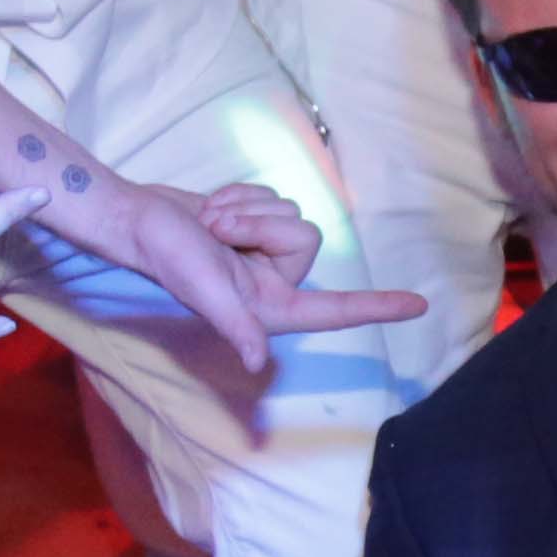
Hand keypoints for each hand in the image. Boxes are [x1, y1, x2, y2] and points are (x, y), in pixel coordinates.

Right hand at [97, 176, 425, 372]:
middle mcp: (272, 281)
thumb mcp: (203, 290)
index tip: (419, 305)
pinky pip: (272, 196)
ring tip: (213, 222)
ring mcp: (262, 251)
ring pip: (291, 212)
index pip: (334, 309)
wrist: (137, 217)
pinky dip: (241, 195)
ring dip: (248, 209)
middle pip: (307, 238)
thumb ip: (235, 324)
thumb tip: (257, 361)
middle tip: (221, 231)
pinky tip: (213, 208)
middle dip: (261, 224)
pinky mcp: (253, 222)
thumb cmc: (166, 256)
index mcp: (269, 306)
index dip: (377, 306)